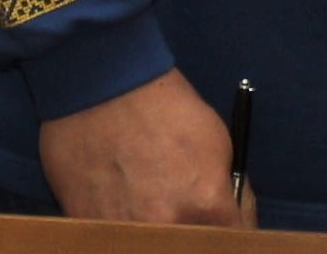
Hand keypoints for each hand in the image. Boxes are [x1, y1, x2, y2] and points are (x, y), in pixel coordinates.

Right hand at [37, 68, 253, 226]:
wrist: (102, 89)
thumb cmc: (167, 109)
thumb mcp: (219, 144)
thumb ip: (225, 189)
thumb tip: (230, 213)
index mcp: (206, 205)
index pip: (236, 241)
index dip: (238, 235)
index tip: (232, 228)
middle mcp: (166, 229)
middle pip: (194, 248)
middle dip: (199, 237)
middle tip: (194, 216)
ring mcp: (124, 234)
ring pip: (155, 246)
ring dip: (161, 235)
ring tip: (155, 203)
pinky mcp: (87, 230)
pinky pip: (118, 241)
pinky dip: (126, 232)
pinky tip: (126, 206)